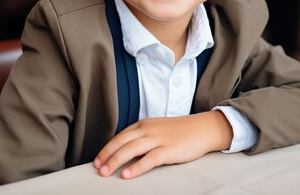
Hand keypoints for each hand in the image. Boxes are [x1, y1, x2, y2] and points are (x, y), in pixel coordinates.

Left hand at [93, 111, 232, 178]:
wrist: (202, 128)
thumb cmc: (180, 131)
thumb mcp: (157, 129)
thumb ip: (142, 137)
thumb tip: (125, 151)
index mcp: (144, 124)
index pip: (120, 136)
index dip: (107, 148)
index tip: (98, 160)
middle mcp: (148, 130)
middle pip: (122, 142)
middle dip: (107, 155)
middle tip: (97, 168)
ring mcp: (158, 139)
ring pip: (131, 149)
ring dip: (116, 161)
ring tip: (106, 172)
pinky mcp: (169, 150)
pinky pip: (149, 159)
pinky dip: (136, 167)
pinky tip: (127, 175)